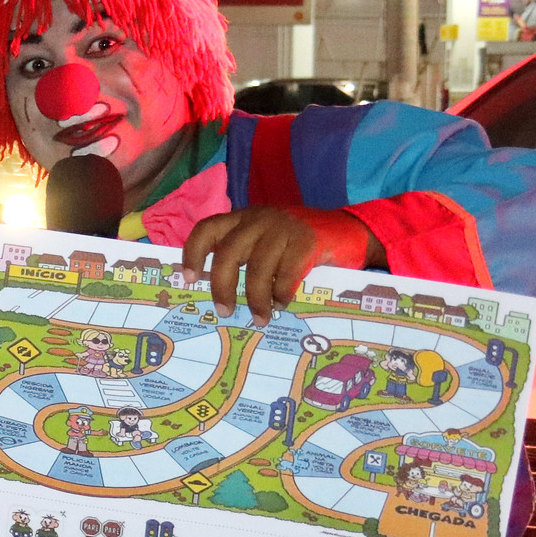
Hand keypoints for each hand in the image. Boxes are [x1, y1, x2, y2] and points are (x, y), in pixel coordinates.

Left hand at [180, 205, 381, 324]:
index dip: (193, 253)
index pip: (207, 229)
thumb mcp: (264, 243)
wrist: (347, 232)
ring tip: (260, 317)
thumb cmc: (296, 245)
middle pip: (228, 253)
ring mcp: (283, 227)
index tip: (189, 278)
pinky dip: (281, 293)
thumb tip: (217, 294)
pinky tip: (282, 303)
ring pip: (257, 267)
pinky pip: (285, 273)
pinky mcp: (306, 240)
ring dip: (256, 298)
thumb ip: (242, 256)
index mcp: (242, 218)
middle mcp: (259, 219)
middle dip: (222, 287)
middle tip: (224, 310)